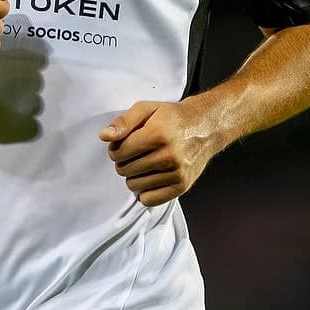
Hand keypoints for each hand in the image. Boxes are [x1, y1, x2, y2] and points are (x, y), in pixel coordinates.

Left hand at [99, 100, 220, 206]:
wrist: (205, 127)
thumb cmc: (173, 118)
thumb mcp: (146, 109)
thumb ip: (123, 122)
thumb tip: (105, 136)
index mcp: (158, 135)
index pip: (120, 152)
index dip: (115, 149)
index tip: (122, 145)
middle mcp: (169, 156)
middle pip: (125, 170)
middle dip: (124, 161)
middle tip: (134, 153)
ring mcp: (177, 173)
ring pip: (134, 185)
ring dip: (134, 176)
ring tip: (143, 163)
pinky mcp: (182, 186)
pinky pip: (149, 200)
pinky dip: (145, 191)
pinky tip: (150, 177)